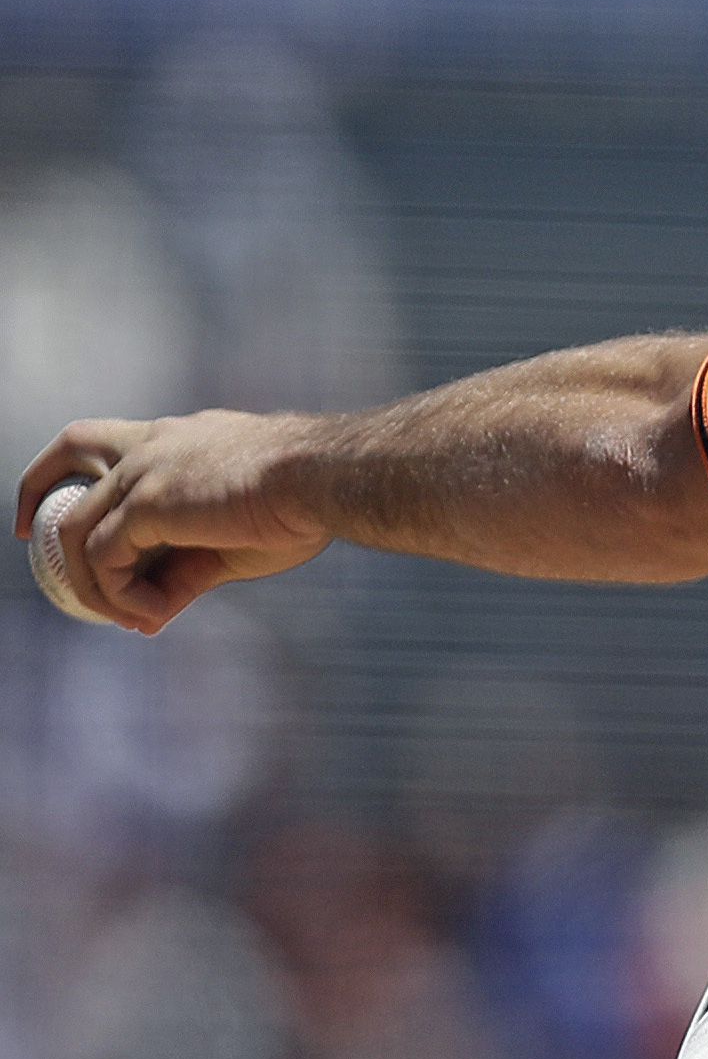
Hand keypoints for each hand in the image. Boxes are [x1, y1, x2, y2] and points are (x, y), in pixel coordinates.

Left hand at [15, 413, 330, 634]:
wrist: (325, 479)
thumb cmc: (302, 506)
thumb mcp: (233, 546)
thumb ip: (182, 575)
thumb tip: (147, 619)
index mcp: (185, 438)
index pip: (120, 448)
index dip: (92, 476)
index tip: (80, 510)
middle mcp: (156, 442)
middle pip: (73, 446)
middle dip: (36, 486)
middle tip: (25, 534)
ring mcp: (146, 470)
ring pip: (78, 527)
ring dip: (90, 581)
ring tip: (127, 617)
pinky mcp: (146, 502)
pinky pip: (103, 558)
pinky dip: (116, 594)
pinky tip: (151, 613)